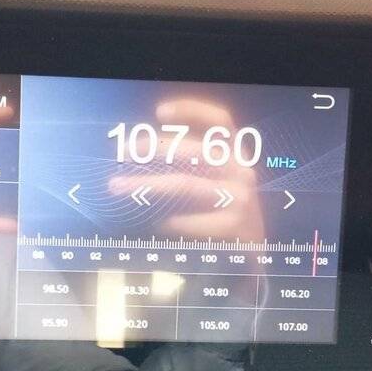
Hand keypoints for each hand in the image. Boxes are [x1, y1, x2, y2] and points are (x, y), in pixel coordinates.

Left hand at [107, 98, 265, 242]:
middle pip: (195, 150)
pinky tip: (156, 225)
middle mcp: (242, 172)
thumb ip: (192, 166)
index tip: (160, 111)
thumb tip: (142, 150)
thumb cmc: (222, 217)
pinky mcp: (235, 226)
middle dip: (154, 148)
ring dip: (147, 184)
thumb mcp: (215, 184)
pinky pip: (190, 220)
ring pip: (186, 184)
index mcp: (236, 156)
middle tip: (122, 152)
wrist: (253, 260)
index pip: (221, 122)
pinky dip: (169, 222)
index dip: (193, 111)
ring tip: (118, 186)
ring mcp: (241, 198)